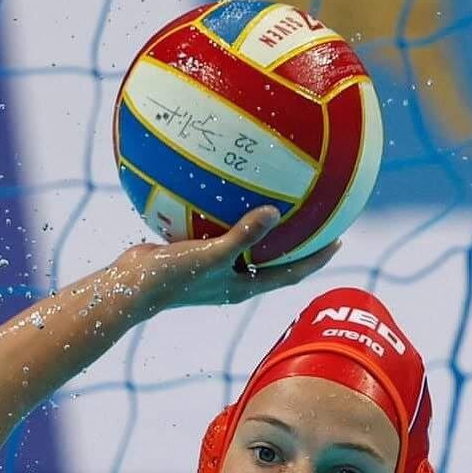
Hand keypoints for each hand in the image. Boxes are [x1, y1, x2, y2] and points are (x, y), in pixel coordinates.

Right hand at [112, 206, 341, 312]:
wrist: (131, 285)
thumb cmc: (172, 277)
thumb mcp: (212, 254)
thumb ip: (243, 234)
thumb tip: (274, 211)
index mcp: (245, 285)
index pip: (292, 273)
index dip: (317, 259)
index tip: (340, 241)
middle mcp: (234, 278)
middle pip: (277, 258)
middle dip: (299, 240)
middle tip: (321, 216)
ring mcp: (215, 266)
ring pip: (248, 243)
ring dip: (264, 226)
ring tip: (281, 197)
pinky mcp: (196, 252)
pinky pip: (220, 229)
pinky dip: (228, 213)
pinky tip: (229, 187)